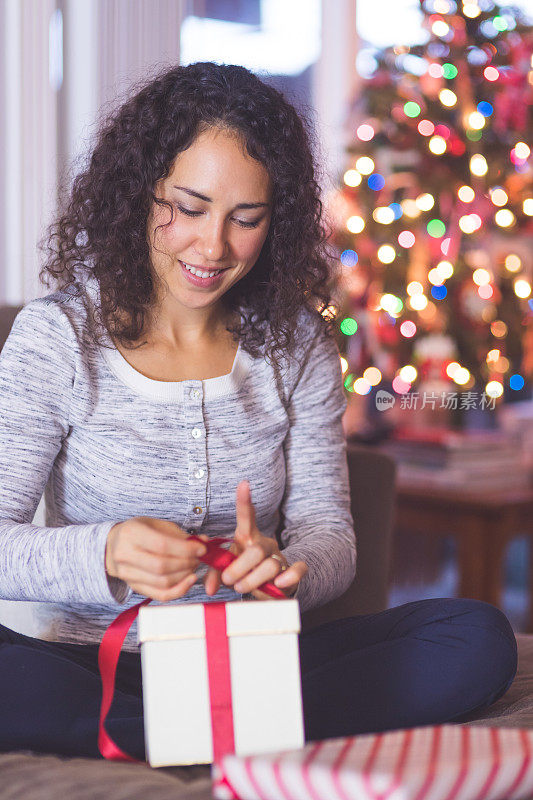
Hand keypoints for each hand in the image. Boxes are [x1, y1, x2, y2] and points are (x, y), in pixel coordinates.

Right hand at [105, 517, 206, 601]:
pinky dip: (179, 590)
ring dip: (185, 575)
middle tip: (199, 558)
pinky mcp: (134, 587)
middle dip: (187, 563)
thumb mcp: (156, 524)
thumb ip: (179, 534)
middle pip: (162, 566)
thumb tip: (204, 542)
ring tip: (194, 565)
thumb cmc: (139, 531)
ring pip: (162, 582)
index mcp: (131, 533)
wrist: (114, 545)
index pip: (162, 545)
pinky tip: (189, 580)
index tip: (202, 549)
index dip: (185, 549)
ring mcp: (127, 574)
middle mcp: (125, 555)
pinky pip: (160, 595)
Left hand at [203, 480, 307, 599]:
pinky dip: (289, 577)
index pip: (246, 517)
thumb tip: (209, 588)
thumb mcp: (226, 570)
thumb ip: (215, 575)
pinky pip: (298, 569)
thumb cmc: (243, 572)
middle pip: (256, 550)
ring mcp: (279, 556)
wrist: (267, 584)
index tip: (243, 484)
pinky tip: (279, 583)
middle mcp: (264, 544)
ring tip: (241, 588)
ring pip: (271, 565)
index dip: (244, 501)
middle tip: (228, 579)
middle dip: (239, 568)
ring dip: (253, 580)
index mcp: (247, 537)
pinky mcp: (291, 570)